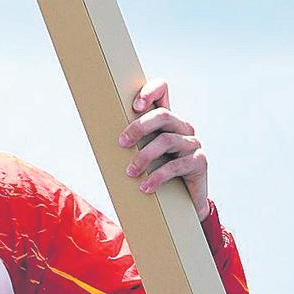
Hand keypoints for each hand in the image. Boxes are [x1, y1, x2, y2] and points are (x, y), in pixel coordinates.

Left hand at [118, 79, 209, 220]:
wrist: (180, 202)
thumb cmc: (153, 172)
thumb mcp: (138, 154)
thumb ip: (126, 141)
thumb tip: (94, 137)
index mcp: (165, 120)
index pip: (162, 90)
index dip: (151, 91)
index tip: (135, 106)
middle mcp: (181, 127)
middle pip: (163, 115)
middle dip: (139, 127)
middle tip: (121, 143)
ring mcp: (192, 143)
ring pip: (167, 140)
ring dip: (144, 157)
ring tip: (129, 172)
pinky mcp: (199, 162)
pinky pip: (176, 165)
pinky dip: (157, 177)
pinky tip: (145, 187)